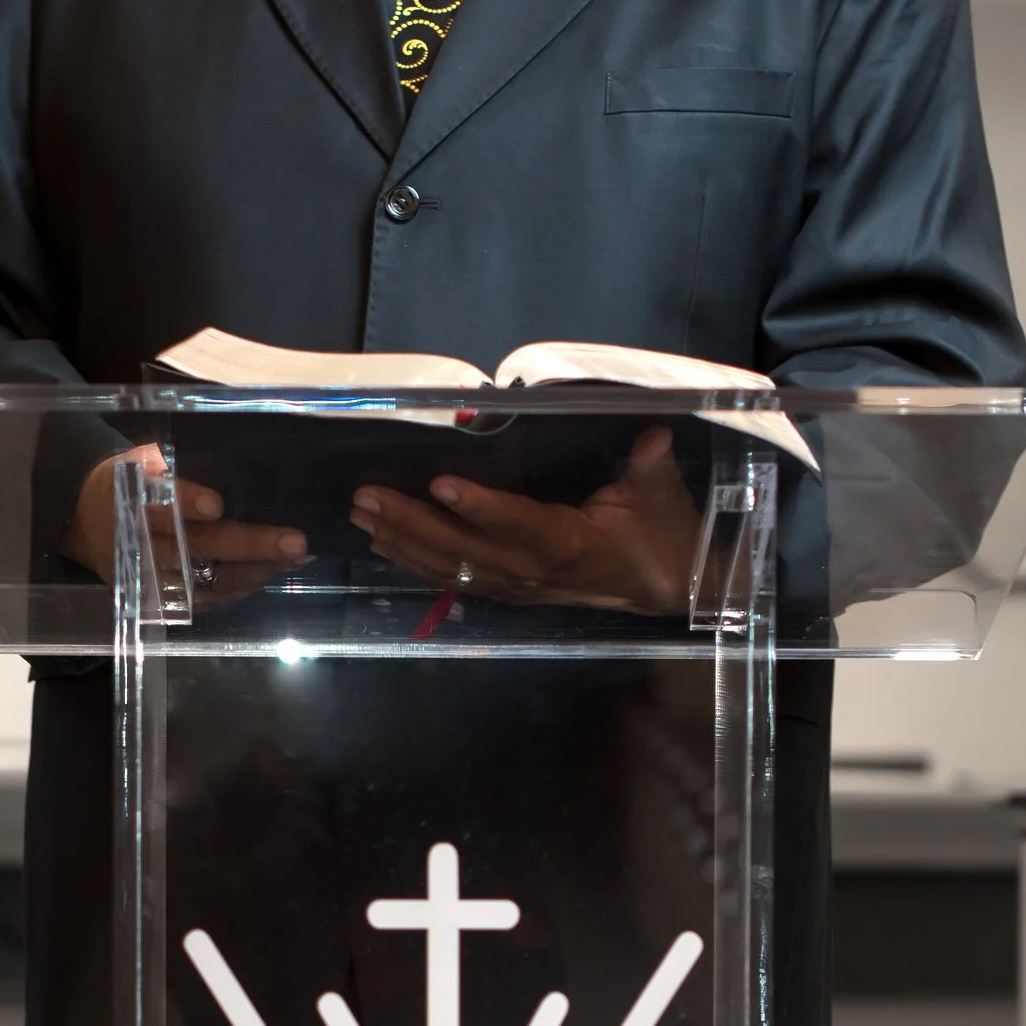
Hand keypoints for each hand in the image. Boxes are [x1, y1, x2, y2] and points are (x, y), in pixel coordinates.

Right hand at [61, 445, 309, 609]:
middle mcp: (137, 542)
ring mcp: (148, 577)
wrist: (83, 521)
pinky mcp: (158, 601)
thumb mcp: (140, 460)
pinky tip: (273, 571)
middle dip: (249, 545)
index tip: (217, 504)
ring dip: (255, 571)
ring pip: (205, 581)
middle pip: (194, 547)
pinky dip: (242, 588)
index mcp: (127, 498)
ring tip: (296, 556)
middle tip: (294, 541)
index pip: (157, 502)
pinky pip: (205, 600)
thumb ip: (178, 463)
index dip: (186, 503)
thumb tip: (239, 459)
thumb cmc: (128, 481)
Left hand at [349, 424, 700, 614]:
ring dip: (401, 541)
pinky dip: (413, 562)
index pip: (518, 524)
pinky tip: (381, 543)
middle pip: (464, 550)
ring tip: (362, 513)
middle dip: (411, 523)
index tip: (441, 484)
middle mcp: (532, 570)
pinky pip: (453, 579)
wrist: (663, 588)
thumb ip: (650, 467)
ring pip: (450, 567)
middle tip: (368, 496)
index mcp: (569, 545)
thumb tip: (654, 434)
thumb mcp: (660, 496)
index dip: (481, 508)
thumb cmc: (660, 534)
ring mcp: (516, 585)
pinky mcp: (507, 591)